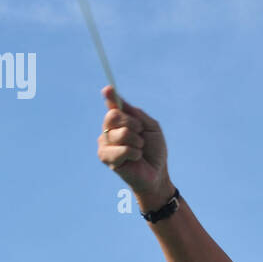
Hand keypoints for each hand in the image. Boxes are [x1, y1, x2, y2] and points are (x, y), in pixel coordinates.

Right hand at [96, 86, 171, 205]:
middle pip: (113, 116)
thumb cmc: (154, 150)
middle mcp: (109, 130)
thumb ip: (135, 114)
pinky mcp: (105, 157)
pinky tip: (135, 158)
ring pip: (120, 134)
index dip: (110, 96)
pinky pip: (122, 149)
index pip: (113, 106)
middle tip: (141, 133)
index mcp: (120, 121)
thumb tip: (116, 98)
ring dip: (136, 142)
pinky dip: (134, 153)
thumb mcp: (150, 127)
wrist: (157, 172)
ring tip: (139, 150)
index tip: (108, 89)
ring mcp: (105, 143)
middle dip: (133, 124)